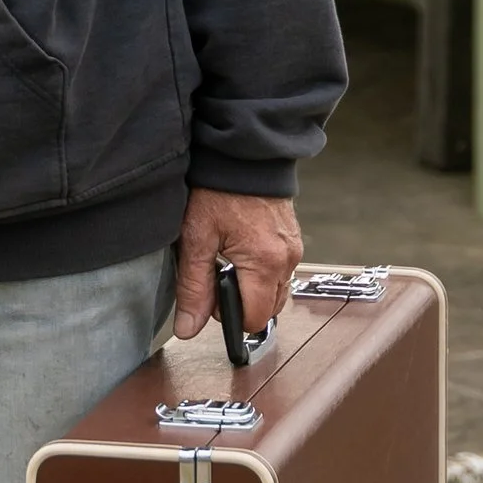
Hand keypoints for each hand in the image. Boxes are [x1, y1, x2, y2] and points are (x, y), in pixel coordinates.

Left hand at [170, 187, 301, 347]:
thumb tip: (189, 328)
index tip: (211, 297)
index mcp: (265, 263)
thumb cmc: (217, 190)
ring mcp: (293, 249)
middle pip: (269, 309)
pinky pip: (280, 271)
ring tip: (227, 262)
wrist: (242, 154)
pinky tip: (240, 252)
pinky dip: (261, 272)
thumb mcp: (196, 238)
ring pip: (276, 292)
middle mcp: (287, 259)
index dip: (229, 316)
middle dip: (242, 304)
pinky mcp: (292, 239)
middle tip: (216, 276)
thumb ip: (194, 288)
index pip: (255, 319)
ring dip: (252, 288)